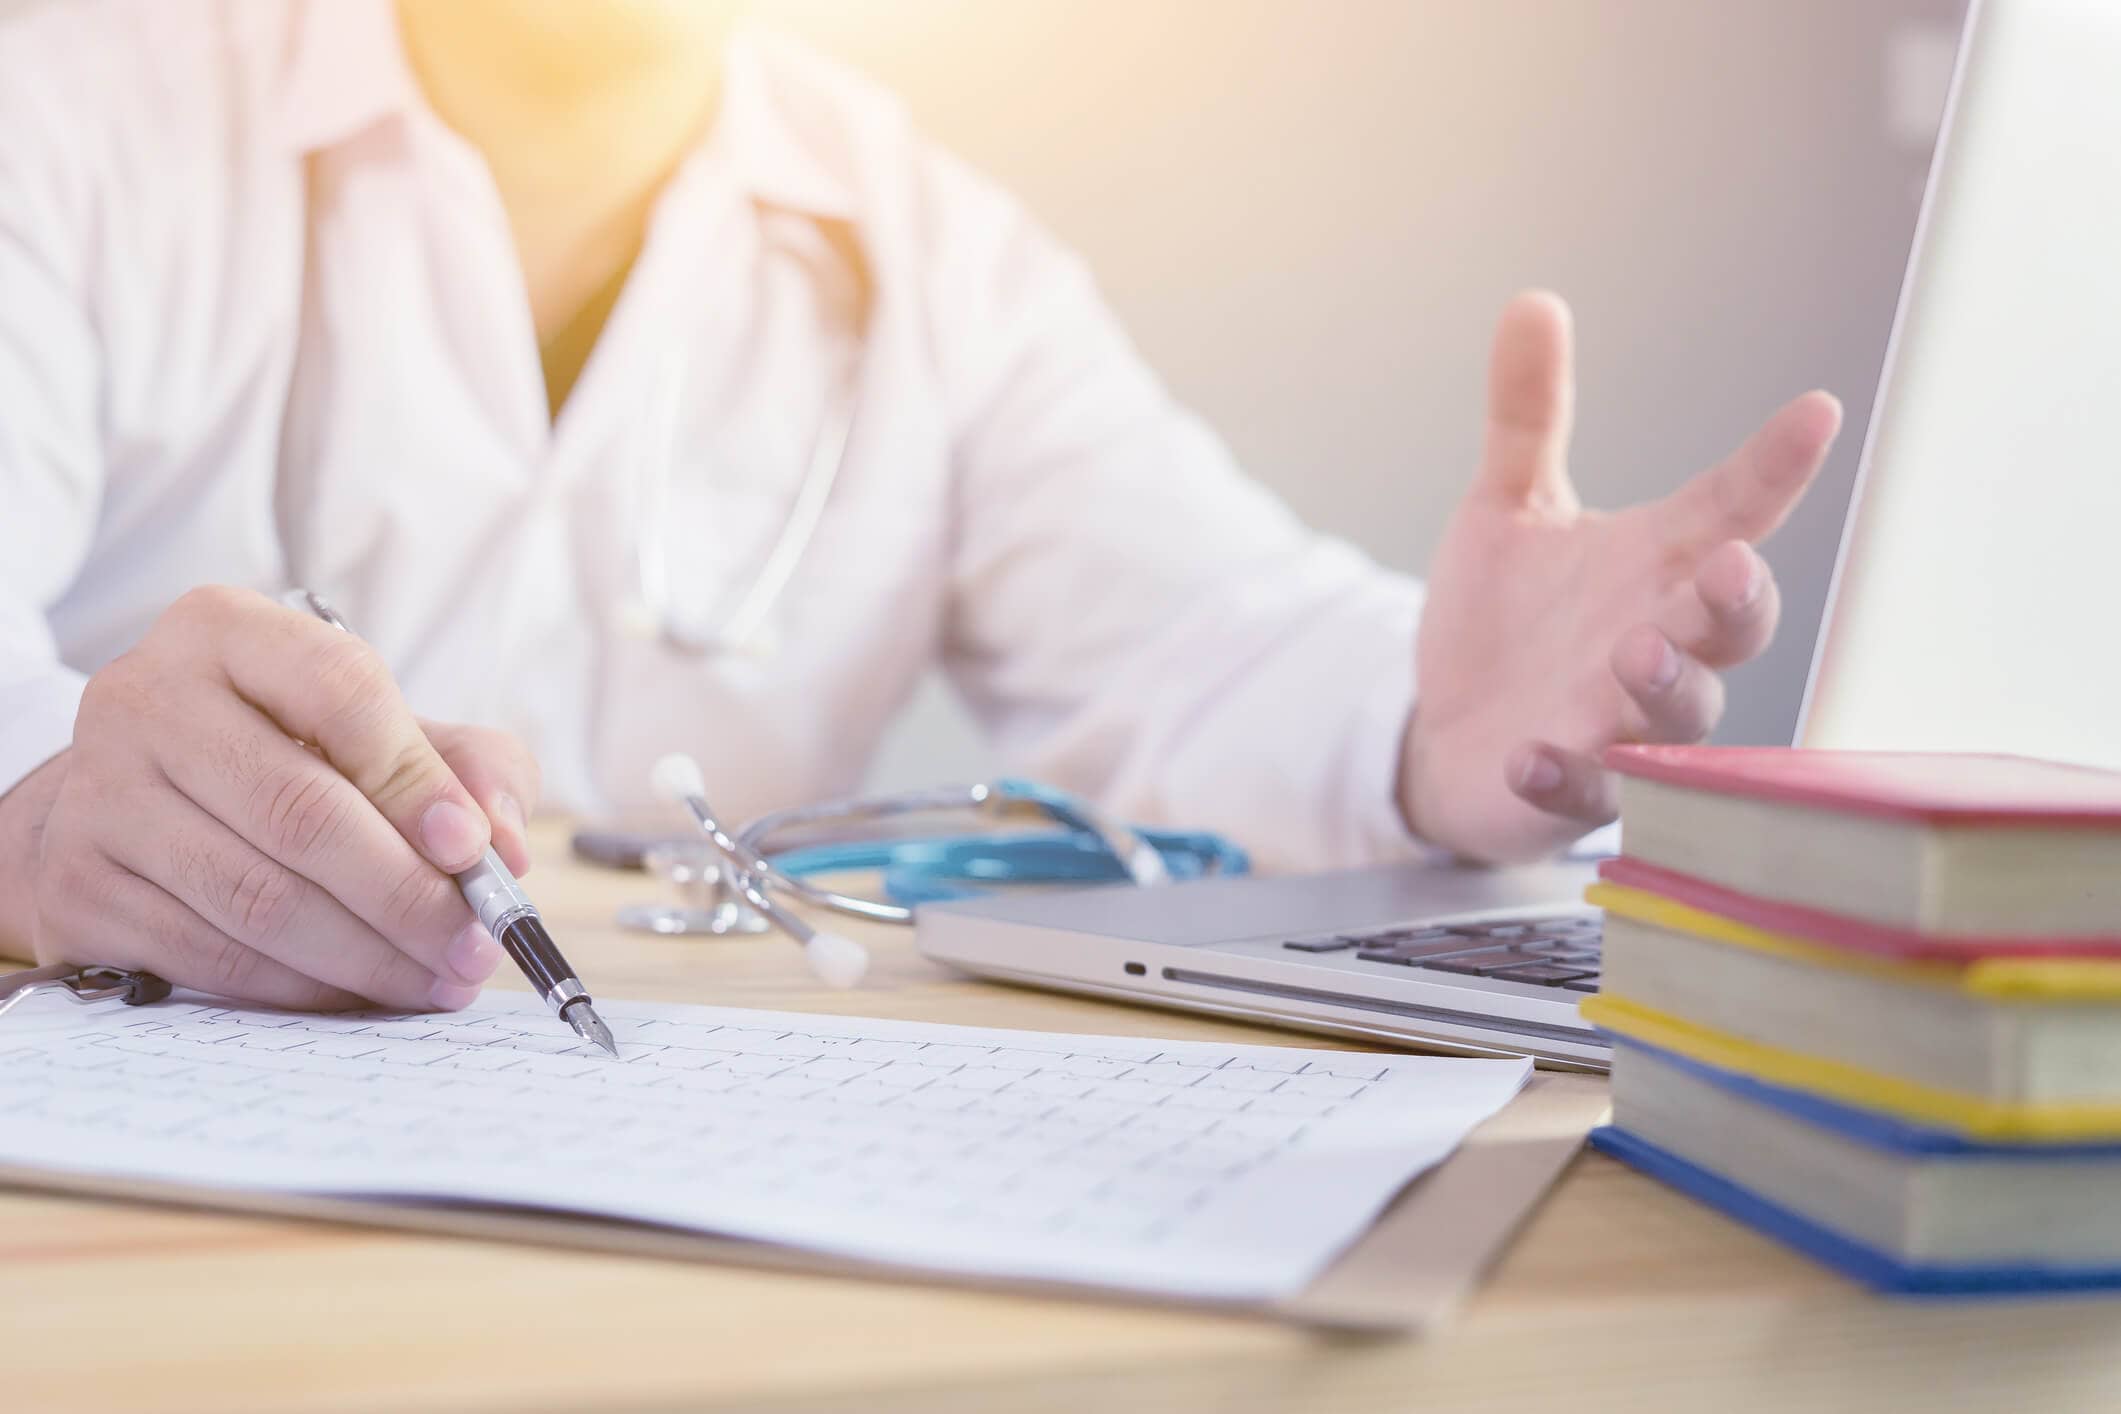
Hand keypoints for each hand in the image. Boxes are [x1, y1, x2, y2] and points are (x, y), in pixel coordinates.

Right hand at [0, 586, 540, 1008]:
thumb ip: (470, 767)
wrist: (141, 798)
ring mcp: (99, 795)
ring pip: (257, 897)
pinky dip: (302, 986)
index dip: (417, 780)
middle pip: (299, 812)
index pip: (339, 691)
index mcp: (225, 631)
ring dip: (368, 955)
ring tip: (438, 979)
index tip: (473, 850)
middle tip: (474, 944)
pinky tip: (361, 991)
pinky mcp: (77, 887)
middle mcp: (144, 699)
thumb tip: (504, 846)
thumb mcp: (387, 730)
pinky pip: (211, 955)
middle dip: (406, 895)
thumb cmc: (291, 753)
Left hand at [1400, 291, 1841, 862]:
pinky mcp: (1567, 791)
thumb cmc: (1506, 622)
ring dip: (1666, 685)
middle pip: (1732, 625)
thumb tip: (1533, 300)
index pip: (1735, 507)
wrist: (1447, 732)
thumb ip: (1529, 418)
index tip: (1815, 411)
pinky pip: (1582, 794)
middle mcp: (1658, 644)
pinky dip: (1561, 778)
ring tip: (1636, 652)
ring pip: (1678, 716)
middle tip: (1726, 565)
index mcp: (1656, 566)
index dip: (1777, 465)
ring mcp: (1619, 725)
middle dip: (1737, 599)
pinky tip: (1529, 758)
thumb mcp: (1508, 509)